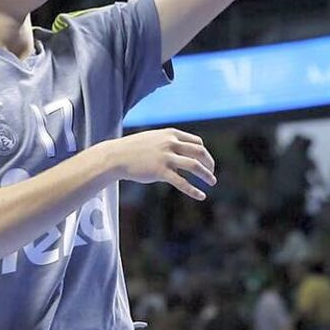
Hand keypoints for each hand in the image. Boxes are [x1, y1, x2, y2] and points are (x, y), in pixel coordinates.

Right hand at [102, 128, 216, 199]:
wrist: (116, 156)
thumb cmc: (135, 149)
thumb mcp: (154, 139)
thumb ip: (169, 143)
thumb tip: (183, 154)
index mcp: (171, 134)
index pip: (197, 142)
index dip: (205, 153)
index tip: (206, 162)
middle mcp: (171, 143)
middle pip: (199, 152)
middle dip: (209, 163)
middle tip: (212, 173)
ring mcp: (166, 157)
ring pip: (194, 166)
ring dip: (206, 175)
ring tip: (212, 182)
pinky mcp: (160, 171)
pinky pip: (182, 182)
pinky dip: (193, 190)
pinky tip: (201, 196)